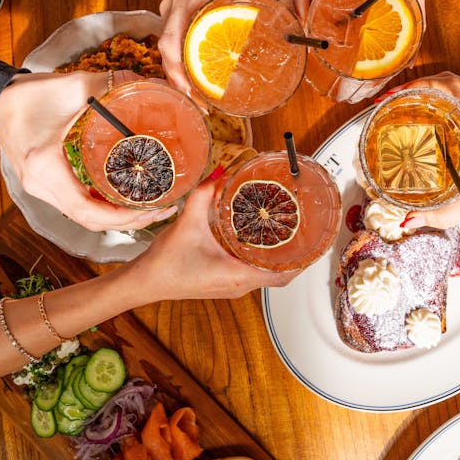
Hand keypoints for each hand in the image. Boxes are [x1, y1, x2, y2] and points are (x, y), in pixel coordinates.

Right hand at [0, 71, 177, 231]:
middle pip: (89, 220)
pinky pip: (76, 205)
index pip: (86, 211)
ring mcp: (40, 189)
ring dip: (115, 217)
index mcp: (46, 168)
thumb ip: (110, 86)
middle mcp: (41, 186)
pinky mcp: (43, 185)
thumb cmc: (27, 96)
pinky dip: (101, 207)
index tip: (149, 209)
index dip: (121, 218)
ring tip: (148, 208)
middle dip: (127, 222)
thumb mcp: (71, 88)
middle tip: (160, 211)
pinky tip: (123, 197)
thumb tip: (148, 85)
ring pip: (83, 217)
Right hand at [128, 179, 295, 298]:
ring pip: (265, 276)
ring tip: (287, 235)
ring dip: (277, 260)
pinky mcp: (222, 284)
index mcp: (237, 276)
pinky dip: (260, 261)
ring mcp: (230, 287)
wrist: (143, 283)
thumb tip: (220, 172)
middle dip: (294, 258)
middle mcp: (238, 286)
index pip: (282, 276)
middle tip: (306, 234)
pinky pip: (251, 274)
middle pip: (279, 277)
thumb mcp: (187, 223)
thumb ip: (205, 195)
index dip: (302, 263)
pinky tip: (256, 242)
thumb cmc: (164, 263)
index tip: (315, 247)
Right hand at [158, 0, 288, 91]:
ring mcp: (172, 16)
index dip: (176, 65)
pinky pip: (176, 48)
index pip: (170, 37)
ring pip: (169, 54)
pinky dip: (185, 68)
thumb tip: (296, 18)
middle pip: (167, 53)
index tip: (189, 85)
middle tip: (203, 106)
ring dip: (182, 79)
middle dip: (180, 82)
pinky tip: (200, 83)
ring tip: (202, 102)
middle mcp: (172, 9)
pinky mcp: (177, 21)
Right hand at [391, 73, 459, 229]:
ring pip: (459, 84)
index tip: (397, 95)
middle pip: (452, 80)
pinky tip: (428, 109)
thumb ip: (444, 214)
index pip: (453, 87)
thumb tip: (411, 219)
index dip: (421, 85)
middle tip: (393, 100)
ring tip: (405, 102)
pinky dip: (445, 95)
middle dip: (419, 86)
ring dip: (431, 88)